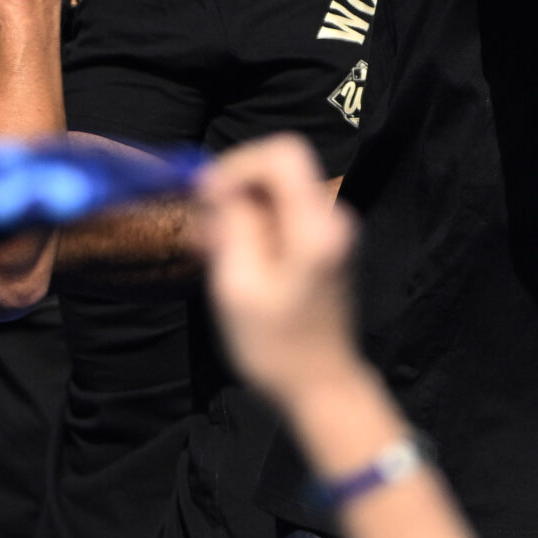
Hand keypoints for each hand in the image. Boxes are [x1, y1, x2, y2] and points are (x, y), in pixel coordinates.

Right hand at [197, 134, 359, 411]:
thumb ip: (232, 227)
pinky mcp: (325, 244)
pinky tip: (234, 260)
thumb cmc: (275, 345)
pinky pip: (285, 216)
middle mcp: (333, 219)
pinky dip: (255, 227)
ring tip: (214, 252)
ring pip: (279, 194)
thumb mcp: (238, 286)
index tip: (206, 199)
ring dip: (240, 212)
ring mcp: (334, 231)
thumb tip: (218, 184)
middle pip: (280, 171)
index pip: (284, 153)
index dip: (239, 165)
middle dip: (234, 191)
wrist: (320, 384)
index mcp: (317, 226)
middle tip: (204, 233)